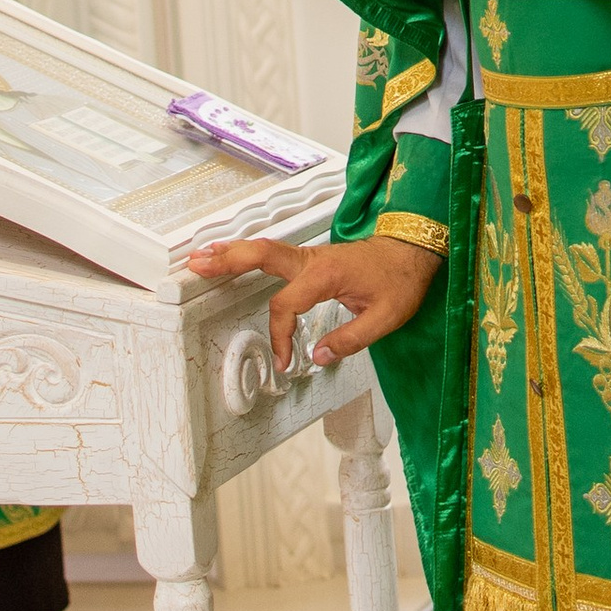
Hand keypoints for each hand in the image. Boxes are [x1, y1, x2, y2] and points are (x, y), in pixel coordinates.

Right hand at [186, 229, 440, 366]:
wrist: (413, 251)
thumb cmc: (402, 280)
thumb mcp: (385, 318)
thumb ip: (350, 339)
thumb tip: (316, 357)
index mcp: (328, 274)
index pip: (287, 304)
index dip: (280, 335)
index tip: (284, 361)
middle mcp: (314, 259)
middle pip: (262, 255)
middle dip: (229, 260)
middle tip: (197, 266)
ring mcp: (311, 256)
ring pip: (264, 249)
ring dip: (232, 252)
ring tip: (200, 257)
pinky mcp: (312, 258)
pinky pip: (274, 253)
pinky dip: (249, 253)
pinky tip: (233, 257)